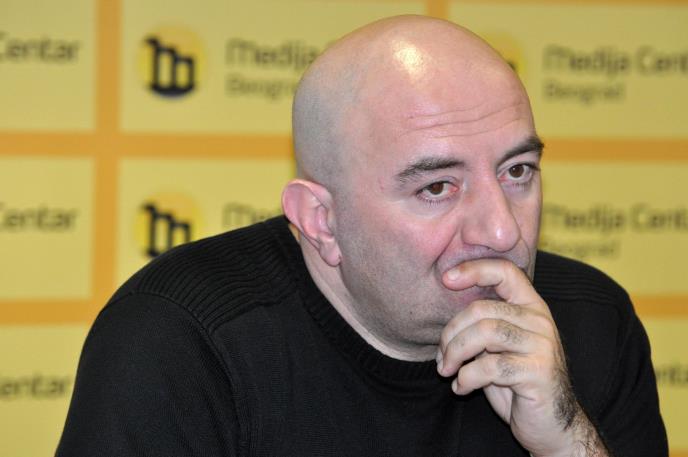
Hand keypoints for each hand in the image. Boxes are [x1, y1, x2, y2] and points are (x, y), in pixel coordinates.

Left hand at [436, 258, 608, 456]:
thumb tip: (444, 319)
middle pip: (482, 309)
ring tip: (447, 371)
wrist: (552, 426)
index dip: (473, 269)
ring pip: (484, 333)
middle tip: (441, 357)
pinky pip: (490, 366)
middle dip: (450, 333)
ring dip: (455, 353)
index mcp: (530, 307)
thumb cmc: (517, 383)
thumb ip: (481, 327)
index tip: (446, 279)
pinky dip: (466, 378)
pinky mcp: (539, 372)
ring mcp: (542, 345)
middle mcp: (540, 320)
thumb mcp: (497, 348)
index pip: (505, 271)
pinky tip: (461, 388)